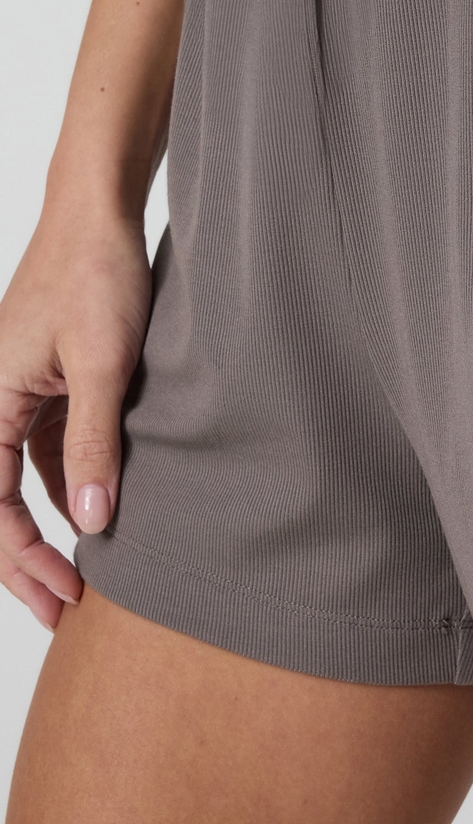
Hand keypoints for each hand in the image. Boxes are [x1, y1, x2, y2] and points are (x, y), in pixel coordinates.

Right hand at [0, 210, 150, 628]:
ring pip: (22, 479)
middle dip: (27, 559)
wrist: (99, 215)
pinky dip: (67, 482)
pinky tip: (97, 510)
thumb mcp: (104, 365)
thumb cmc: (97, 276)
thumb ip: (96, 444)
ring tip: (85, 571)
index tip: (63, 597)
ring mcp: (17, 392)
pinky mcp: (46, 382)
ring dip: (50, 525)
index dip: (21, 560)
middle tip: (67, 608)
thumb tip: (93, 524)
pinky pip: (47, 448)